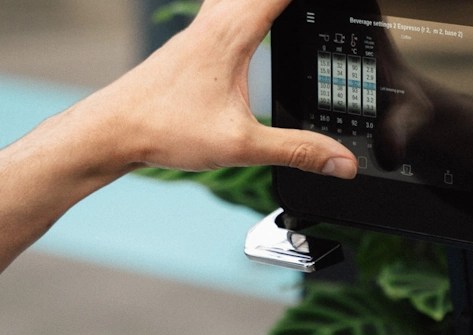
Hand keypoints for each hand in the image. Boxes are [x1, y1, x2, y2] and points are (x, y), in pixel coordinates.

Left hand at [0, 0, 356, 272]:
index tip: (339, 1)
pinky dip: (248, 6)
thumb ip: (298, 151)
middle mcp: (215, 22)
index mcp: (232, 34)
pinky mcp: (193, 44)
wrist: (113, 130)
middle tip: (319, 7)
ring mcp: (201, 30)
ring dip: (266, 1)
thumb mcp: (242, 146)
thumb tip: (341, 162)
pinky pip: (226, 5)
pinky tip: (252, 18)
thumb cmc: (164, 129)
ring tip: (291, 10)